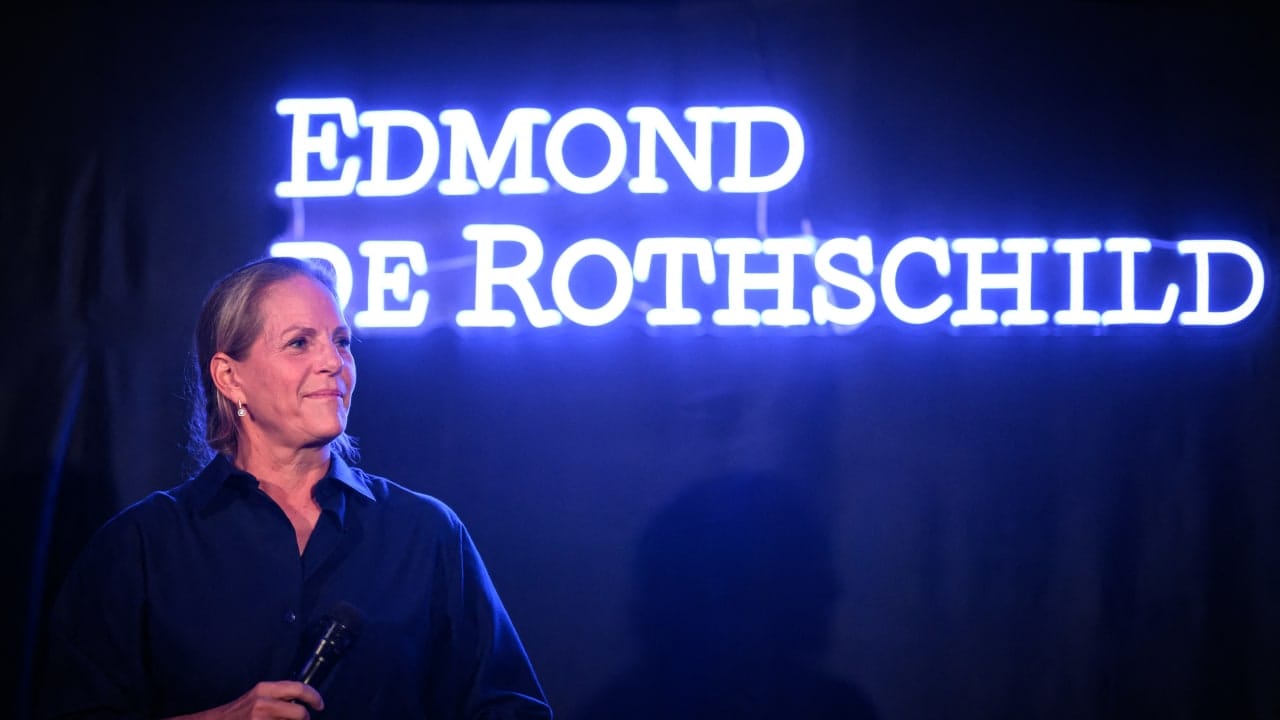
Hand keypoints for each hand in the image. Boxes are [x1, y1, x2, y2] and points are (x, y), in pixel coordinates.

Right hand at [164, 680, 324, 718]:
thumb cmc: (239, 711)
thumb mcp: (258, 696)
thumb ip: (278, 696)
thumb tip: (301, 701)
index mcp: (265, 689)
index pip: (298, 688)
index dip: (314, 697)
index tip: (320, 705)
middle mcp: (263, 703)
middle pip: (299, 712)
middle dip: (306, 718)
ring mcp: (259, 719)